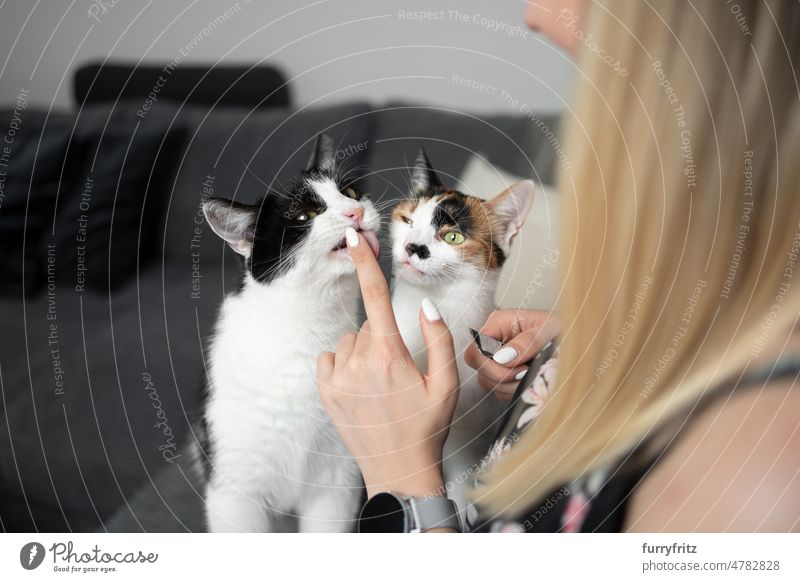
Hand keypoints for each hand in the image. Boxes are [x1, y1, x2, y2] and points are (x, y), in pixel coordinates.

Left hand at [317, 228, 459, 498]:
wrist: (398, 471)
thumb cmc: (427, 427)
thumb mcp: (447, 383)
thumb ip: (440, 339)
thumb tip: (425, 306)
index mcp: (390, 356)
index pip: (374, 297)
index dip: (364, 262)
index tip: (353, 238)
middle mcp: (359, 363)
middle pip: (368, 325)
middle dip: (383, 337)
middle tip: (399, 371)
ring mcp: (338, 379)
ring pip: (349, 341)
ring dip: (364, 350)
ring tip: (380, 383)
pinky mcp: (325, 392)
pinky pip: (331, 358)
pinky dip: (344, 363)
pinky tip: (361, 386)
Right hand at [464, 309, 558, 400]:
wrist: (577, 337)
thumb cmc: (563, 327)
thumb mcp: (549, 329)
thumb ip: (527, 342)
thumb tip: (504, 358)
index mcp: (499, 323)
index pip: (475, 349)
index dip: (491, 365)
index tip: (519, 368)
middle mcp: (494, 340)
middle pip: (478, 368)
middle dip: (503, 377)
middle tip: (528, 373)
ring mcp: (497, 357)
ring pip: (487, 381)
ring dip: (510, 386)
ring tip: (532, 376)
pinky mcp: (504, 372)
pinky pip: (499, 389)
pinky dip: (513, 391)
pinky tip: (529, 381)